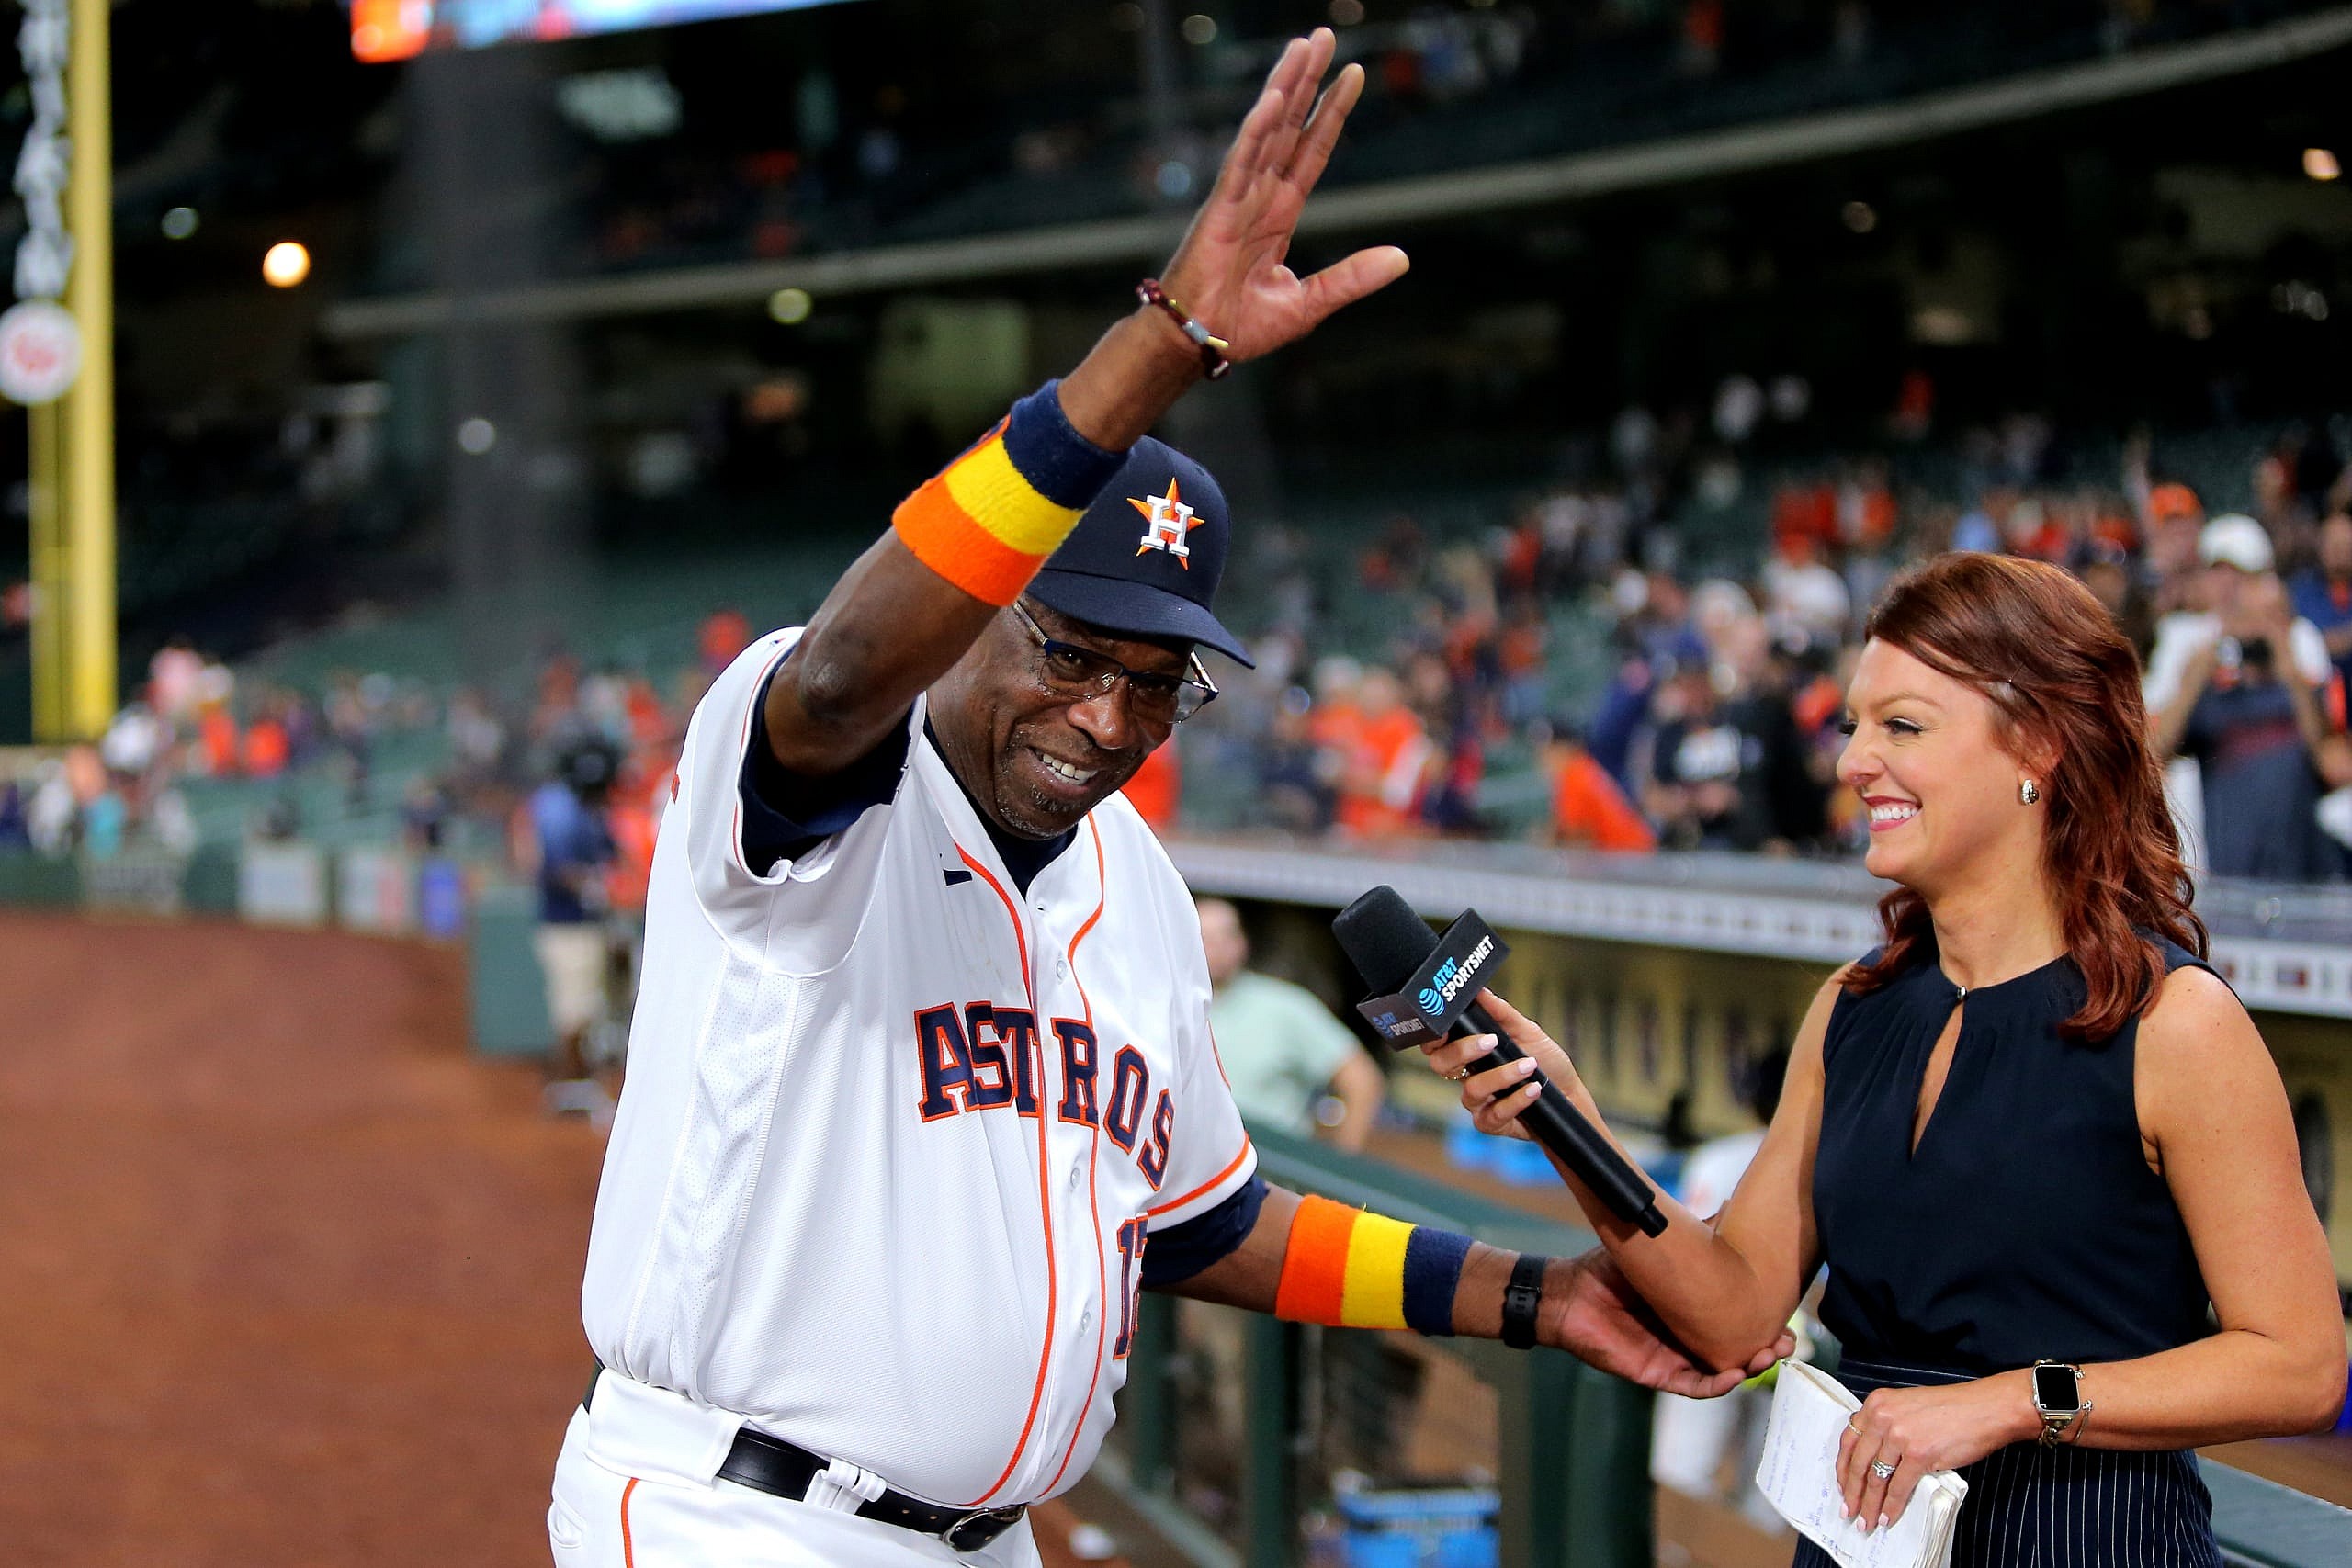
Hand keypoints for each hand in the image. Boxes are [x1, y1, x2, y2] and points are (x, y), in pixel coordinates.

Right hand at [1158, 28, 1407, 361]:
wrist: (1199, 345)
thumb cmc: (1240, 327)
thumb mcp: (1309, 302)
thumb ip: (1352, 277)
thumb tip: (1401, 258)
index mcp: (1279, 213)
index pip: (1311, 151)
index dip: (1331, 112)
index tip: (1353, 74)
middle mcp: (1259, 196)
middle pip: (1289, 126)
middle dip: (1307, 80)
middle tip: (1324, 36)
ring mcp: (1237, 199)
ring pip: (1266, 131)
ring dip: (1285, 87)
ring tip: (1303, 46)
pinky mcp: (1218, 211)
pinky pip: (1240, 163)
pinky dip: (1255, 130)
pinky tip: (1272, 98)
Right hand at [1421, 990, 1582, 1142]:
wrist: (1569, 1095)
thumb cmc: (1546, 1061)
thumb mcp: (1528, 1031)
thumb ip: (1502, 1013)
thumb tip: (1480, 990)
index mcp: (1470, 1052)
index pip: (1437, 1044)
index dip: (1433, 1037)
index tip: (1447, 1026)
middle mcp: (1467, 1075)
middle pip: (1441, 1065)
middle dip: (1462, 1051)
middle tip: (1490, 1042)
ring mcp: (1477, 1101)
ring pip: (1472, 1089)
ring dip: (1502, 1076)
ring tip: (1529, 1066)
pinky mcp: (1490, 1123)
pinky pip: (1494, 1113)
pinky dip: (1516, 1099)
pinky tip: (1533, 1089)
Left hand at [1543, 1250, 1792, 1395]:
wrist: (1569, 1291)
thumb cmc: (1610, 1269)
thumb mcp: (1662, 1249)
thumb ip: (1695, 1234)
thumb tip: (1732, 1204)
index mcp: (1697, 1310)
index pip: (1742, 1322)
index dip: (1770, 1324)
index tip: (1792, 1318)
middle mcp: (1691, 1337)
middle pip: (1741, 1351)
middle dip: (1769, 1349)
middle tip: (1787, 1341)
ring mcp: (1677, 1357)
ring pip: (1723, 1372)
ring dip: (1749, 1367)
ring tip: (1765, 1355)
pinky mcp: (1658, 1373)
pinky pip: (1693, 1385)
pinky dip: (1715, 1383)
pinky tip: (1733, 1373)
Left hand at [1837, 1372, 2034, 1531]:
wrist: (1986, 1408)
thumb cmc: (1953, 1409)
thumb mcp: (1908, 1407)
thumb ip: (1888, 1426)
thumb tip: (1876, 1461)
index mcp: (1876, 1403)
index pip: (1848, 1441)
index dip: (1842, 1469)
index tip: (1841, 1488)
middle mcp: (1882, 1417)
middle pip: (1858, 1463)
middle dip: (1852, 1493)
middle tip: (1848, 1512)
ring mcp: (1899, 1436)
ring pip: (1876, 1478)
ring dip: (1869, 1504)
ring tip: (1866, 1521)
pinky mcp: (1918, 1454)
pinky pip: (1899, 1487)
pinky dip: (1891, 1506)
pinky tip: (1887, 1518)